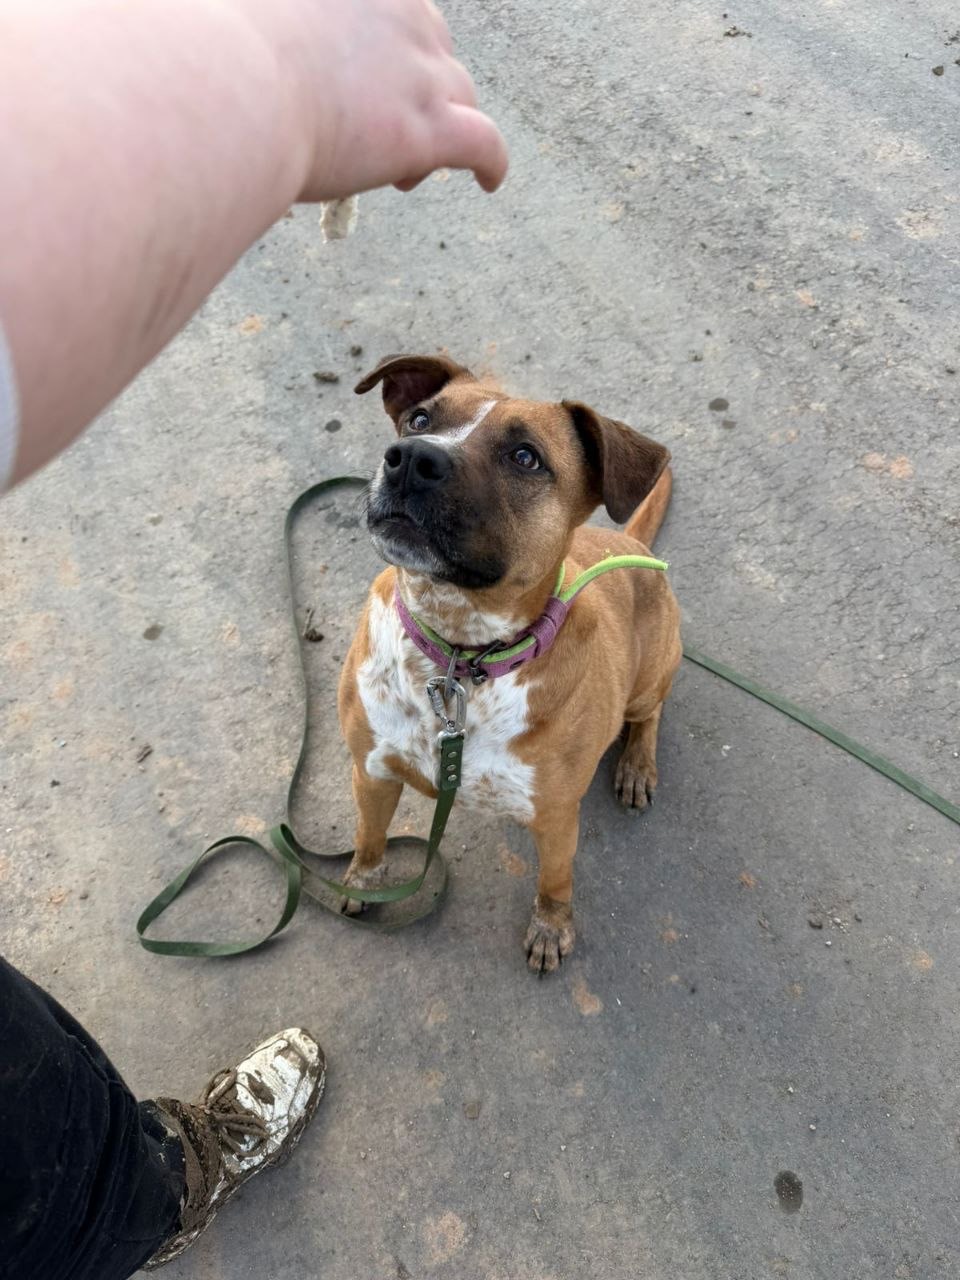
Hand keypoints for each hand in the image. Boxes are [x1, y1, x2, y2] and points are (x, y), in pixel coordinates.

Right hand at [237, 0, 507, 199]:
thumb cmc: (206, 50)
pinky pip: (484, 142)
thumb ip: (262, 21)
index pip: (392, 10)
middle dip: (411, 82)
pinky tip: (490, 181)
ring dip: (438, 125)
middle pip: (430, 42)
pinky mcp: (429, 127)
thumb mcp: (237, 12)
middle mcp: (400, 10)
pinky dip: (492, 161)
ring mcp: (418, 69)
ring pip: (457, 92)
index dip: (380, 45)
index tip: (357, 76)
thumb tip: (210, 12)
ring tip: (404, 170)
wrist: (226, 85)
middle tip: (374, 122)